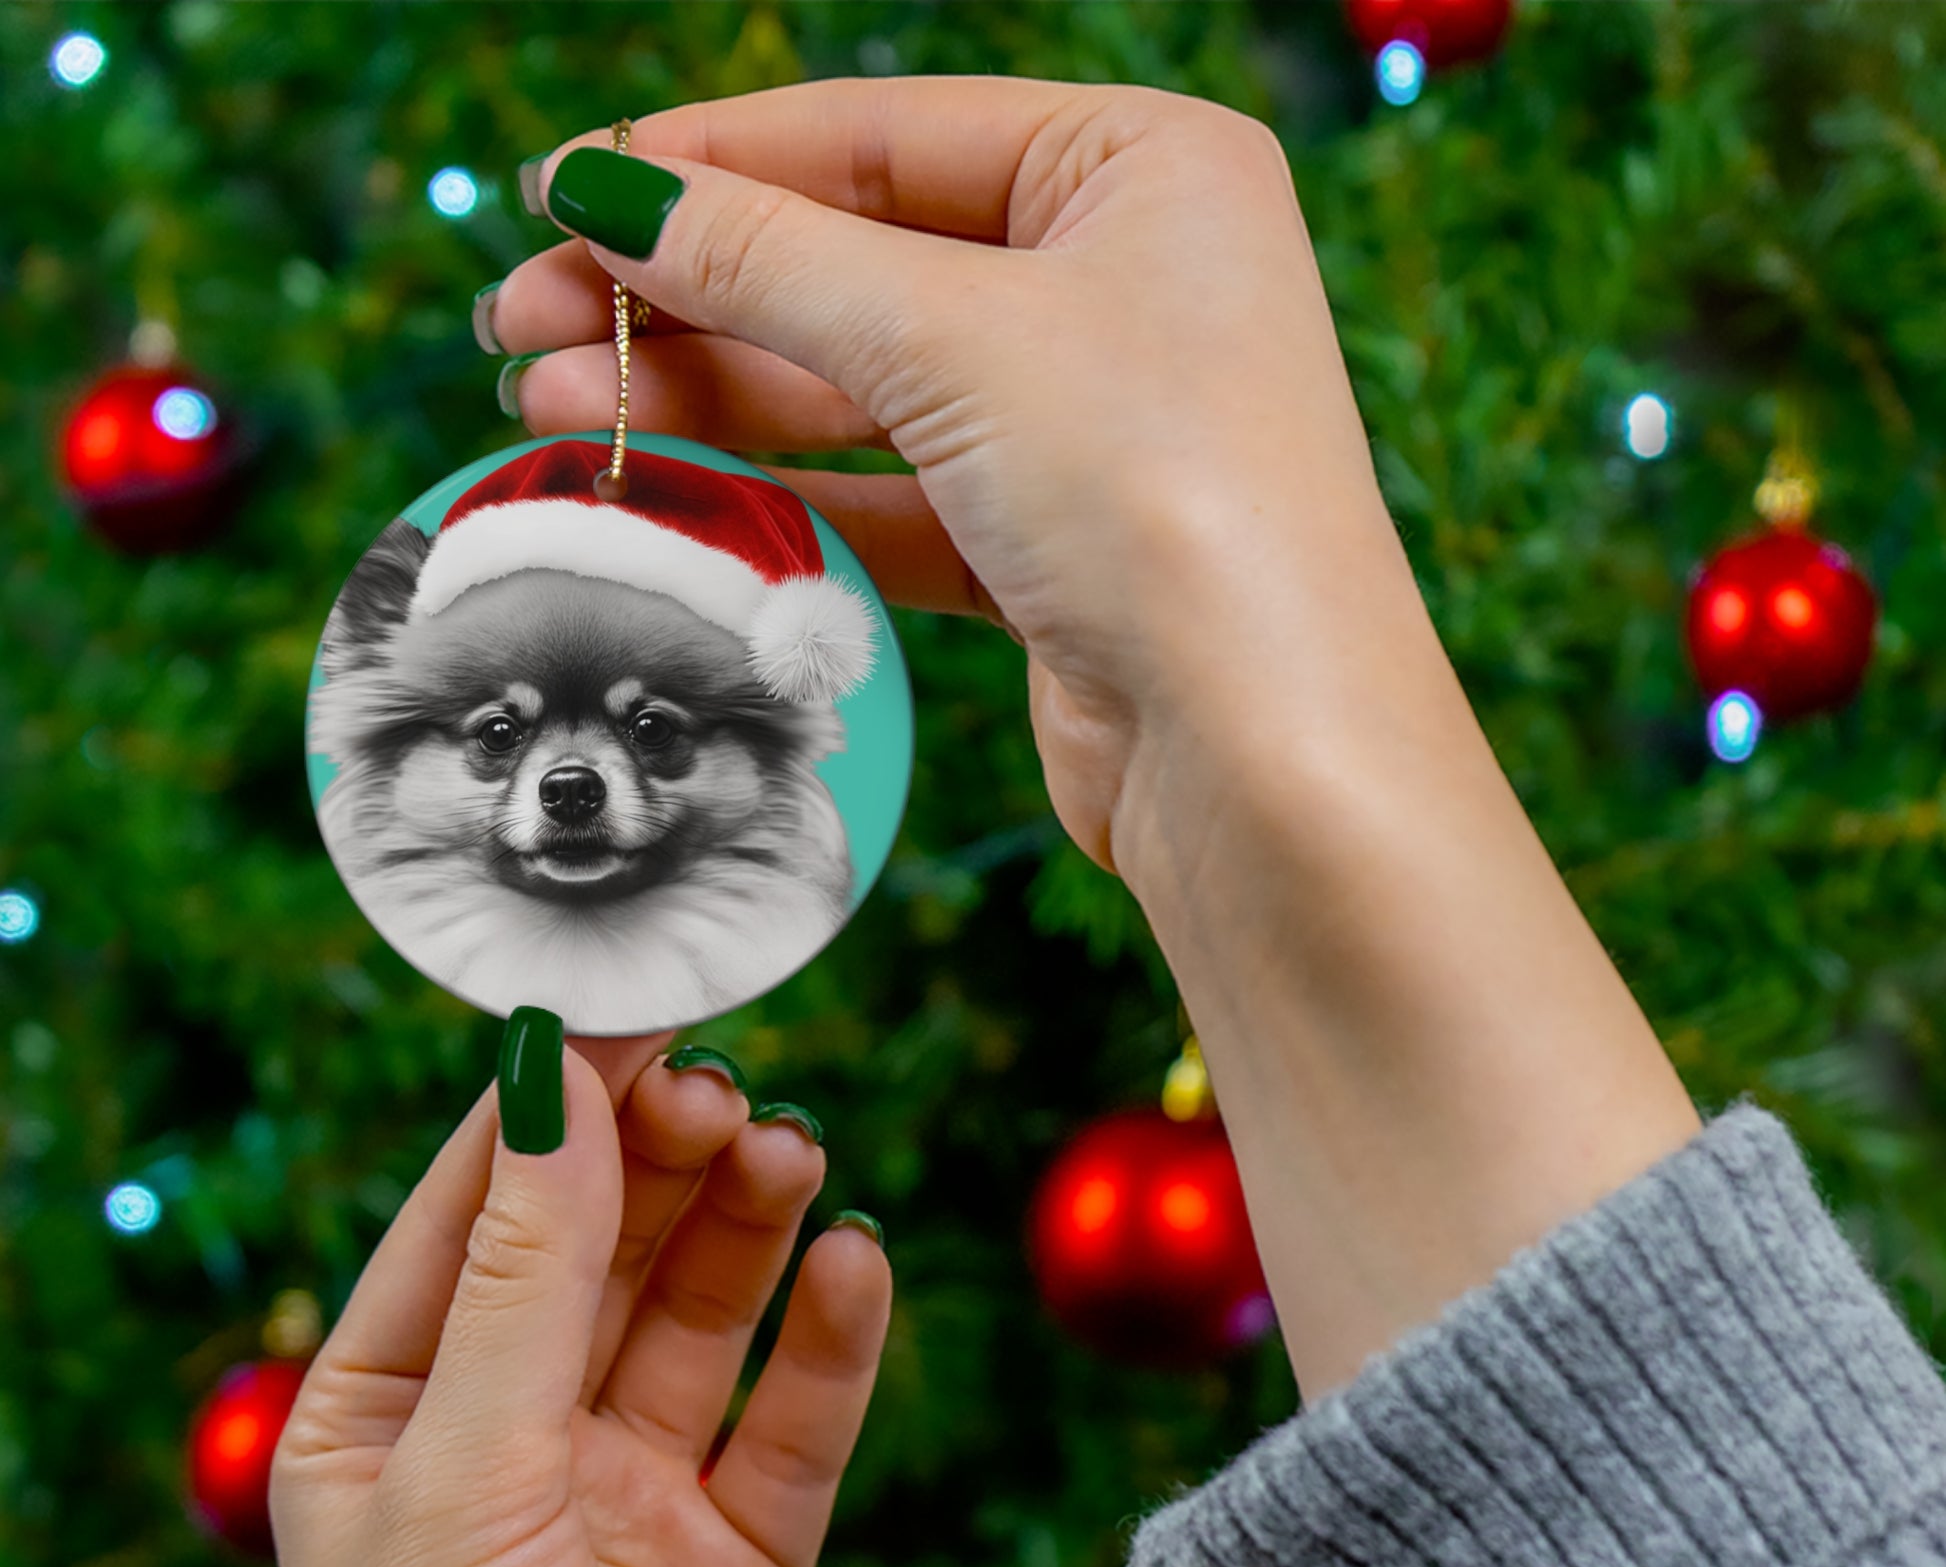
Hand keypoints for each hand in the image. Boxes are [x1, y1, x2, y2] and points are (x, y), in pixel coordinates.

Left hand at [271, 1036, 890, 1566]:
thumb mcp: (463, 1476)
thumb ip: (525, 1275)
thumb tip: (552, 1079)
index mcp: (389, 1417)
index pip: (476, 1213)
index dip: (552, 1104)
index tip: (633, 1001)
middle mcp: (512, 1445)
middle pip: (601, 1249)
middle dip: (660, 1159)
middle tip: (727, 1087)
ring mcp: (632, 1500)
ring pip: (702, 1316)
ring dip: (748, 1226)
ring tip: (793, 1154)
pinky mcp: (743, 1561)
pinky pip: (796, 1421)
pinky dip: (831, 1339)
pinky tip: (856, 1265)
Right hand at [489, 78, 1697, 1400]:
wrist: (1264, 754)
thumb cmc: (1162, 498)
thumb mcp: (952, 339)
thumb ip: (768, 260)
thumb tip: (604, 194)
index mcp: (1140, 169)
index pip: (882, 133)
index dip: (710, 162)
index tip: (562, 194)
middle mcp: (1122, 282)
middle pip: (858, 260)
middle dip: (686, 291)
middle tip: (521, 320)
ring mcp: (1088, 422)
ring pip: (861, 385)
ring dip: (709, 390)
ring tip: (552, 396)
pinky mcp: (1051, 546)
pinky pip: (890, 489)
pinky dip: (782, 485)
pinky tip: (663, 476)